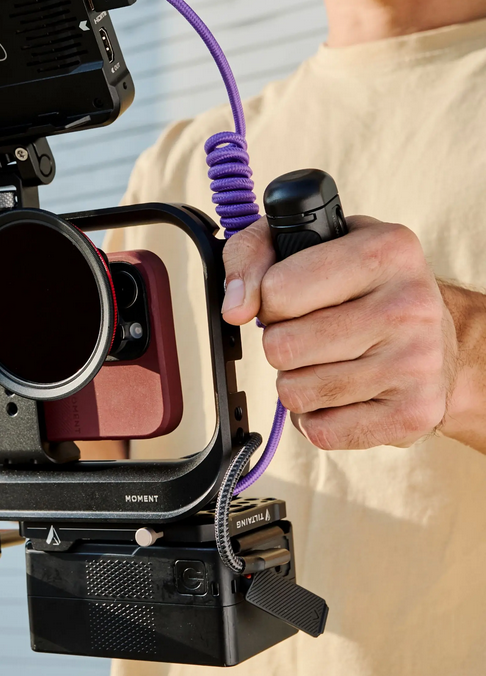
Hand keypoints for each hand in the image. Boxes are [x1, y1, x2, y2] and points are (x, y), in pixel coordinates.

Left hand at [220, 216, 457, 451]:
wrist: (438, 337)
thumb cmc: (359, 287)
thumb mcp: (306, 244)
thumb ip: (251, 255)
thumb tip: (235, 308)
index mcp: (386, 249)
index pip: (277, 290)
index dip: (269, 300)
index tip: (293, 300)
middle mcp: (410, 304)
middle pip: (281, 346)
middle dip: (281, 344)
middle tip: (312, 334)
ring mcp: (417, 363)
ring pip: (296, 392)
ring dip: (297, 381)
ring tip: (329, 361)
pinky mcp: (414, 413)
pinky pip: (321, 432)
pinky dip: (317, 417)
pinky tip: (341, 394)